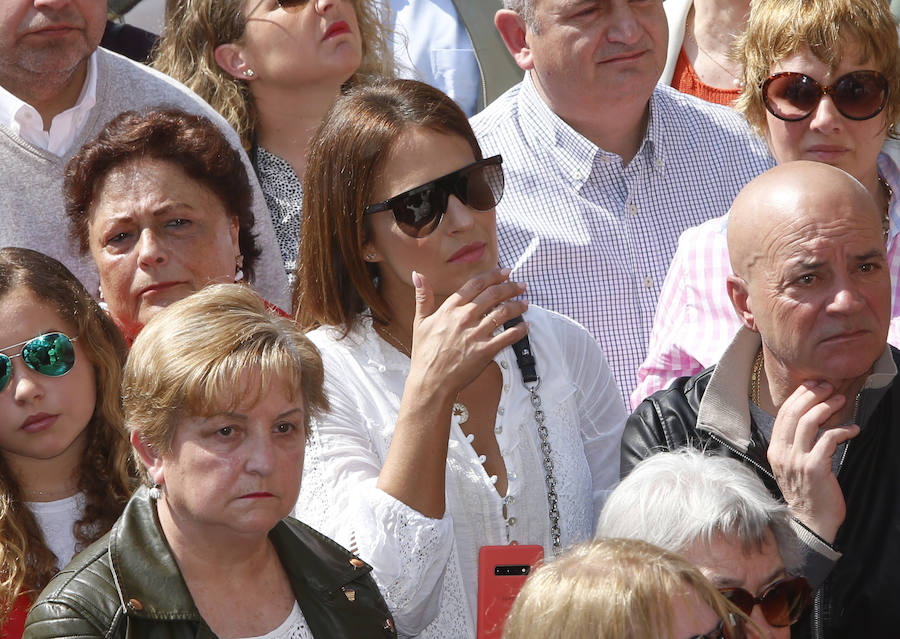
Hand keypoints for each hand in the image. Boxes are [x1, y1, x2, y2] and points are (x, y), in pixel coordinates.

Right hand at [408, 267, 528, 395]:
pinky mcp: (485, 350)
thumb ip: (422, 296)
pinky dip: (520, 330)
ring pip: (503, 313)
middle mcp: (464, 318)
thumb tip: (418, 274)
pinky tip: (526, 326)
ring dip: (517, 306)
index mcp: (450, 309)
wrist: (430, 381)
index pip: (475, 285)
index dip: (492, 276)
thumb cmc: (424, 354)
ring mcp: (476, 334)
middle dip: (510, 287)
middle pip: (493, 295)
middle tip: (521, 285)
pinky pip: (508, 336)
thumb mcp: (420, 322)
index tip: (504, 272)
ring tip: (525, 303)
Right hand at [767, 381, 859, 542]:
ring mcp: (797, 460)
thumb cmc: (807, 494)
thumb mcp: (792, 466)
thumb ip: (796, 445)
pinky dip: (843, 430)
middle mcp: (782, 453)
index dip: (799, 396)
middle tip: (829, 387)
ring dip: (827, 407)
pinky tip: (854, 429)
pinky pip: (828, 439)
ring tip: (842, 401)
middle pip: (794, 413)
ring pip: (809, 421)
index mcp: (775, 449)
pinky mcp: (814, 468)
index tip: (814, 385)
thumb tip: (811, 419)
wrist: (810, 523)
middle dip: (813, 395)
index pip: (783, 414)